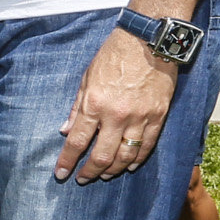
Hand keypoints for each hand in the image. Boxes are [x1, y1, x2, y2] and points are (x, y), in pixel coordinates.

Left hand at [59, 26, 178, 181]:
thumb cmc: (114, 55)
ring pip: (125, 156)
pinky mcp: (158, 116)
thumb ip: (76, 108)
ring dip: (113, 170)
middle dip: (90, 171)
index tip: (61, 174)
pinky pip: (147, 146)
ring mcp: (139, 118)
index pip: (77, 141)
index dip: (67, 161)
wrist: (148, 41)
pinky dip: (137, 160)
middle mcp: (116, 115)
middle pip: (102, 155)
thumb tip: (65, 130)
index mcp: (94, 104)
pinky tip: (129, 166)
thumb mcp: (87, 78)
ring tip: (104, 175)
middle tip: (83, 178)